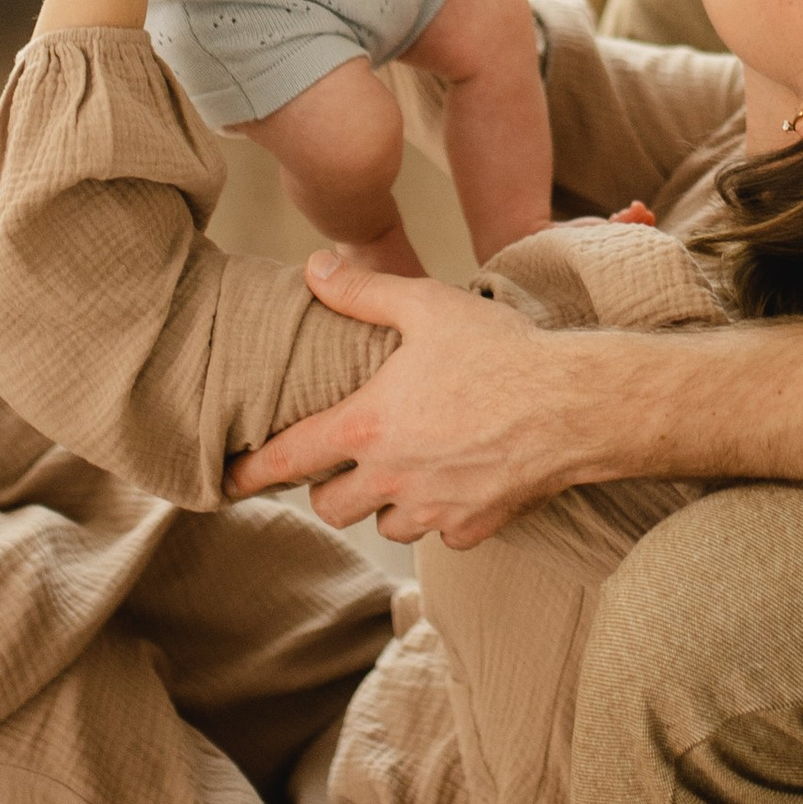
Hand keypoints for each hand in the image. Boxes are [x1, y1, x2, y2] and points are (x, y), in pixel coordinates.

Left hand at [225, 256, 616, 542]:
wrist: (576, 405)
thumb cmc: (501, 351)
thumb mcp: (427, 306)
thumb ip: (363, 291)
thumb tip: (314, 269)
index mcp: (368, 425)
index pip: (288, 459)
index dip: (250, 473)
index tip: (226, 484)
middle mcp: (392, 477)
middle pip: (330, 505)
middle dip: (328, 486)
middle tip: (344, 461)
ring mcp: (433, 509)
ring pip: (383, 524)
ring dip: (383, 502)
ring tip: (404, 468)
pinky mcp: (472, 527)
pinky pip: (438, 534)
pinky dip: (439, 514)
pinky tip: (457, 479)